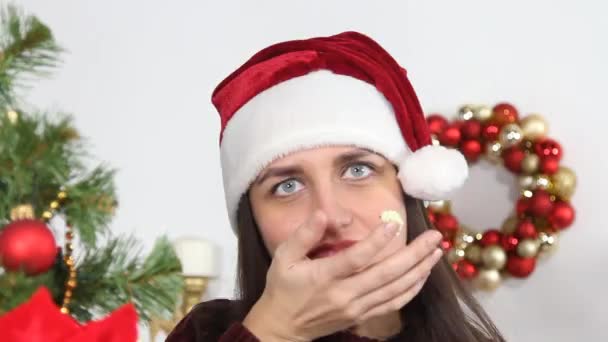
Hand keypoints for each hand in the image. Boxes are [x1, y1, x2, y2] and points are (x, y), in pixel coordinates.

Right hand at [242, 211, 442, 341]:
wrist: (282, 326)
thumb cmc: (283, 288)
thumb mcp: (283, 257)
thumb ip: (304, 235)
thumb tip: (323, 214)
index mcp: (325, 277)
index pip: (357, 258)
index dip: (377, 241)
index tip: (394, 223)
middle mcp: (345, 294)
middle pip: (386, 274)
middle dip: (415, 254)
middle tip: (435, 236)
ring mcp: (356, 308)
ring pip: (396, 290)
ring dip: (419, 270)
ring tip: (437, 252)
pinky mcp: (362, 315)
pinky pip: (393, 304)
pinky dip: (412, 290)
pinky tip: (423, 275)